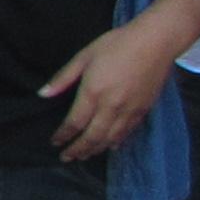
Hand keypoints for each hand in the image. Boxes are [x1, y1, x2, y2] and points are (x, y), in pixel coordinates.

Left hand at [42, 23, 177, 161]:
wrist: (156, 41)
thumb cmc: (117, 44)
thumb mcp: (84, 56)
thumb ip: (63, 78)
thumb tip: (43, 94)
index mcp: (93, 93)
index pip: (74, 123)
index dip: (63, 135)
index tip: (54, 142)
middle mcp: (111, 106)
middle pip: (92, 137)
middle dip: (77, 150)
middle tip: (66, 158)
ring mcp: (130, 110)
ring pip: (110, 139)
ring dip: (95, 150)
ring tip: (84, 156)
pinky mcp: (144, 109)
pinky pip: (127, 132)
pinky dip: (116, 142)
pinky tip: (110, 146)